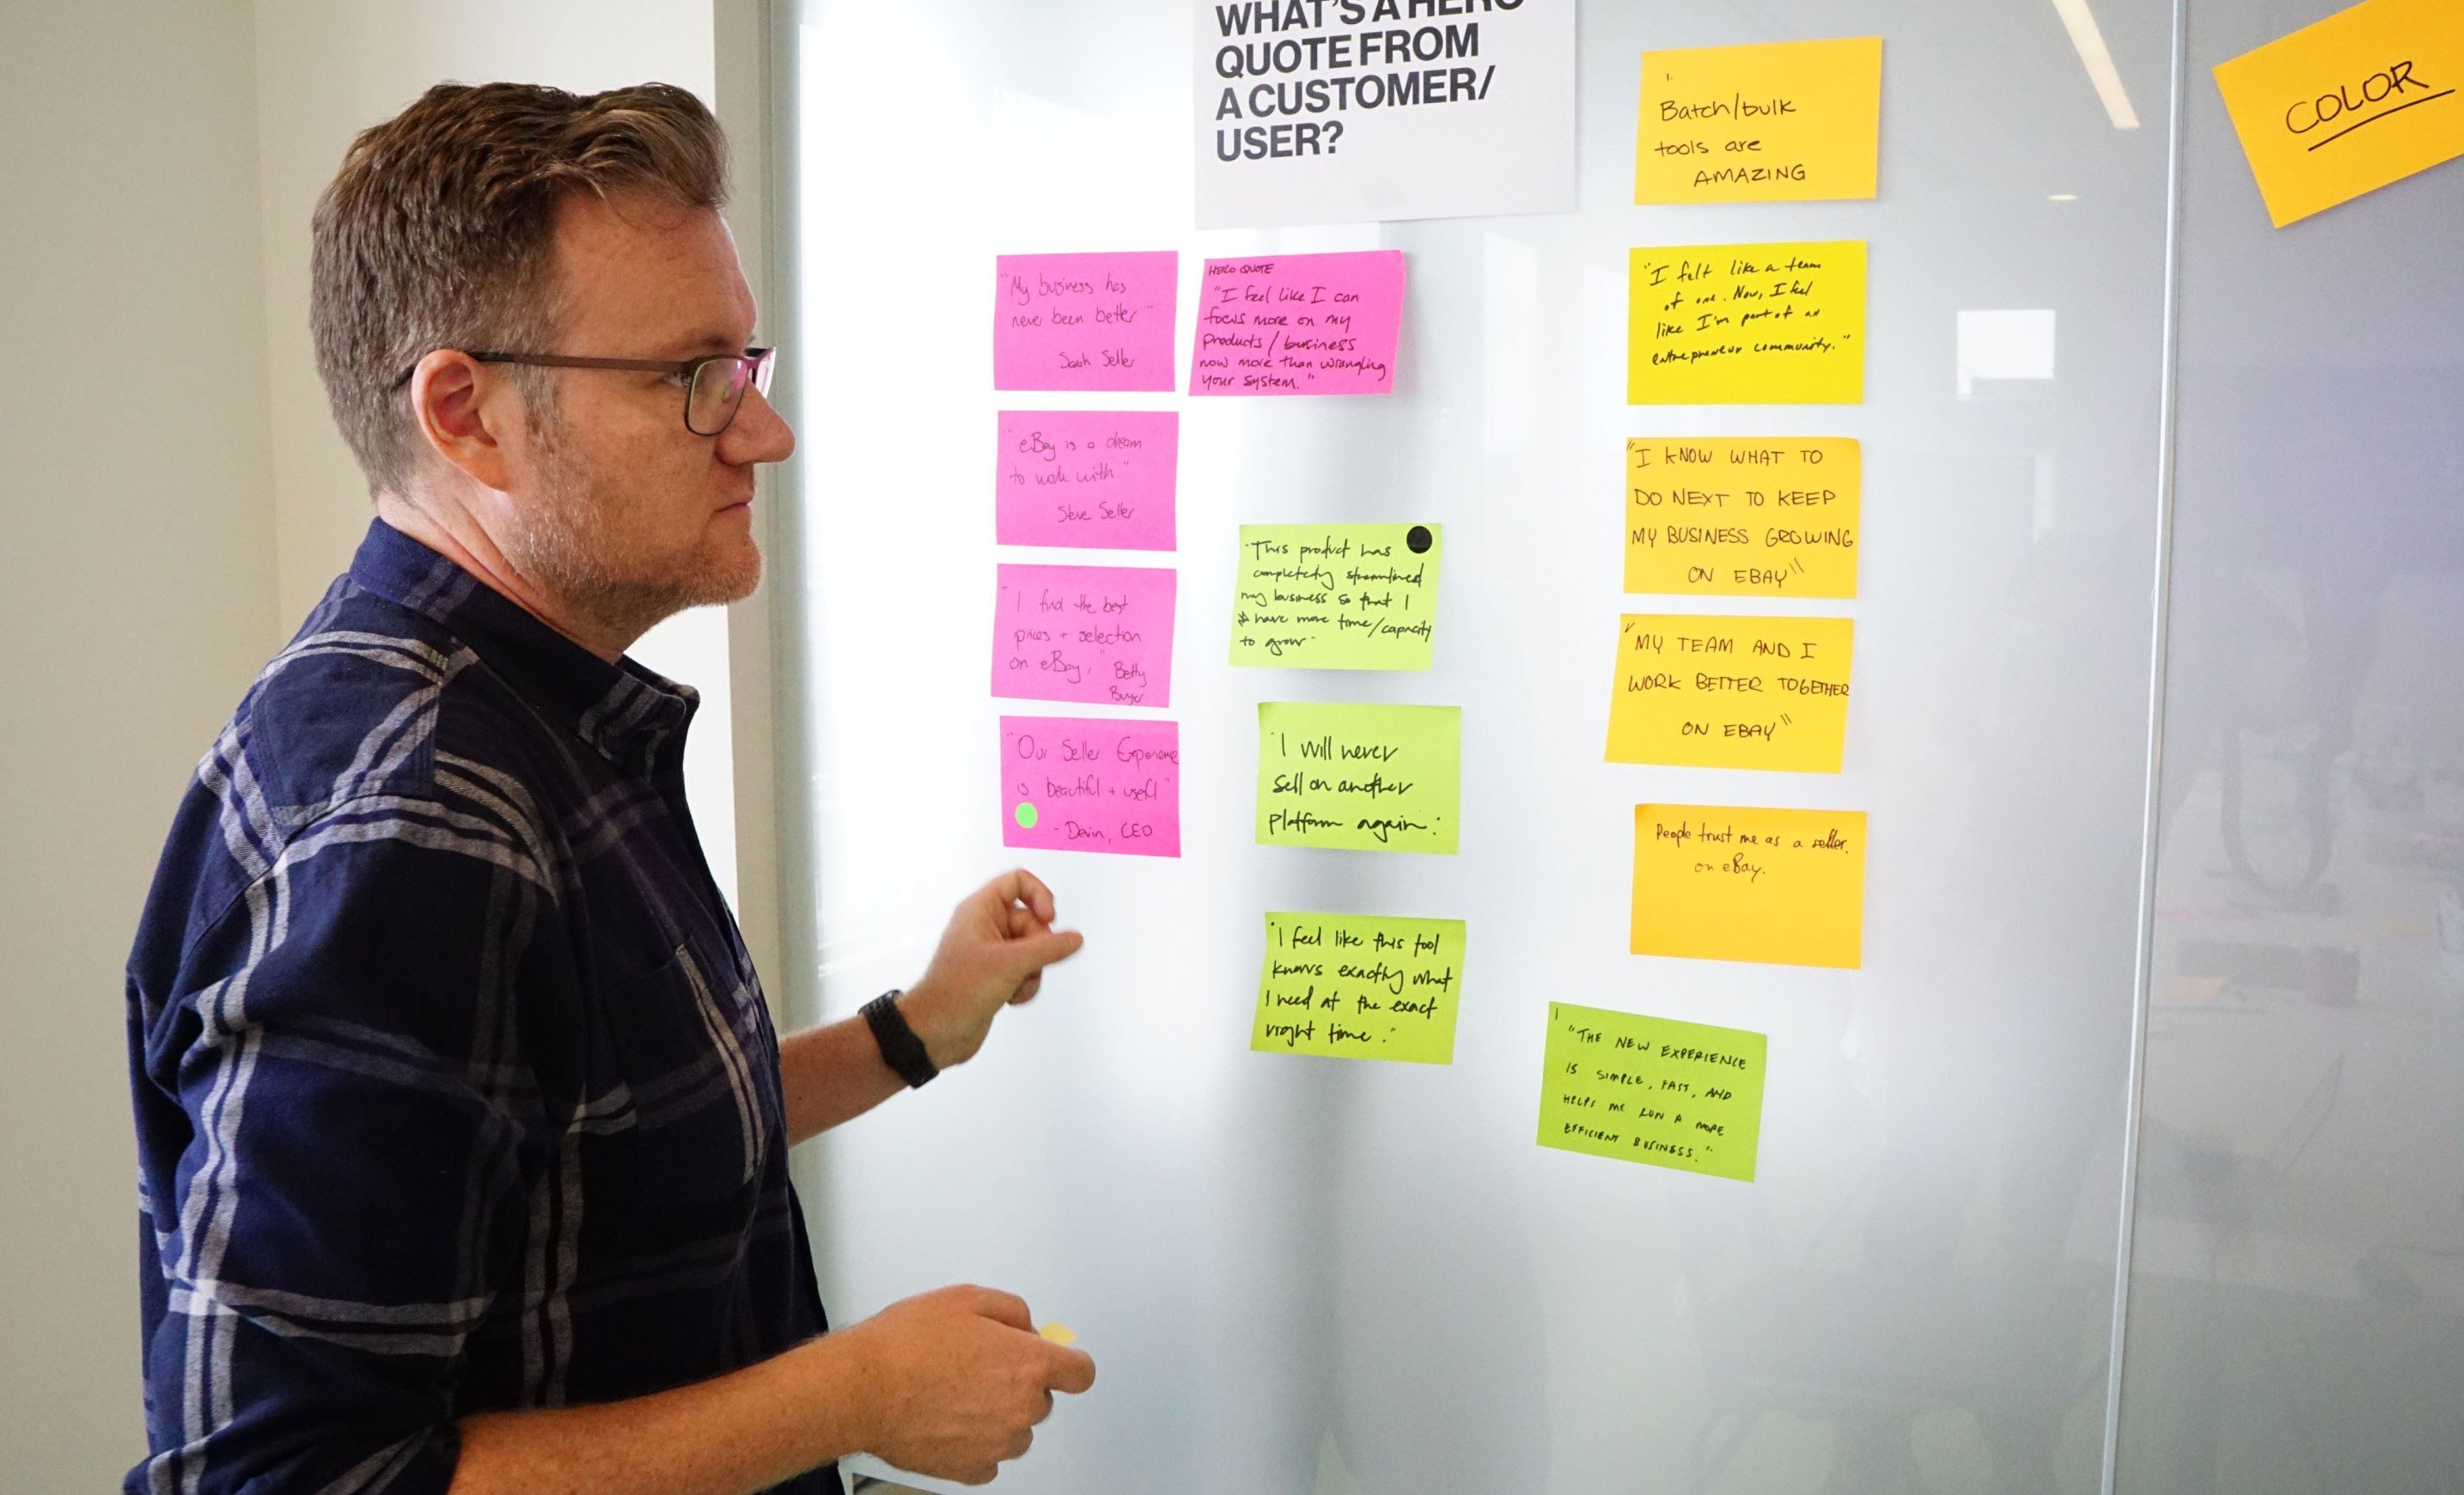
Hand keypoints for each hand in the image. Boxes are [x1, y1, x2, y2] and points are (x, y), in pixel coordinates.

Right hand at [844, 1285, 1097, 1484]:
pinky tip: (948, 1420)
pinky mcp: (971, 1469)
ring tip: (956, 1393)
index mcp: (1029, 1364)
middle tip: (979, 1366)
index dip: (1068, 1363)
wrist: (862, 1388)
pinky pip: (989, 1458)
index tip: (1058, 1361)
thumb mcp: (967, 1298)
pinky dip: (975, 1443)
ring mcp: (998, 1443)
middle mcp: (1021, 1409)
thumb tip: (1027, 1328)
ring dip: (999, 1415)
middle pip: (1043, 1400)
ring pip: (1016, 1431)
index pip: (1081, 1373)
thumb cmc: (906, 1344)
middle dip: (1020, 1384)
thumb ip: (1012, 1311)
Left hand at [900, 870, 1083, 1068]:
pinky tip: (1012, 998)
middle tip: (1026, 965)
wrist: (936, 1031)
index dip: (1039, 895)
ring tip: (1015, 986)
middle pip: (1031, 921)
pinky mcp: (995, 975)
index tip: (1049, 918)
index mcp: (979, 910)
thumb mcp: (1010, 964)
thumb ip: (1048, 948)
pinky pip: (1025, 970)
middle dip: (1037, 948)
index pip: (1017, 882)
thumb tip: (1073, 939)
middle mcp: (984, 926)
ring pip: (1032, 949)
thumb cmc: (956, 991)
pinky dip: (1026, 984)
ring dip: (1032, 971)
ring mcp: (991, 952)